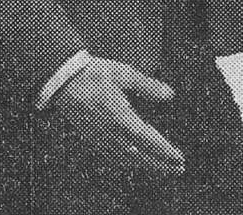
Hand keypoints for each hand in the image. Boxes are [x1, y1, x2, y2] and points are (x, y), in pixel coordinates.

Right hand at [45, 55, 184, 177]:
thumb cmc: (93, 73)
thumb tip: (170, 94)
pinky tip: (134, 160)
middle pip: (140, 156)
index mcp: (120, 117)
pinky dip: (128, 162)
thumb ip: (147, 86)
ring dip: (146, 165)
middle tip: (178, 169)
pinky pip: (113, 156)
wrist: (63, 80)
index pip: (148, 140)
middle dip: (161, 164)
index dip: (165, 152)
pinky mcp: (92, 138)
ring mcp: (100, 137)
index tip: (179, 159)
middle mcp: (110, 132)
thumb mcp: (123, 73)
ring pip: (127, 159)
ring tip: (162, 167)